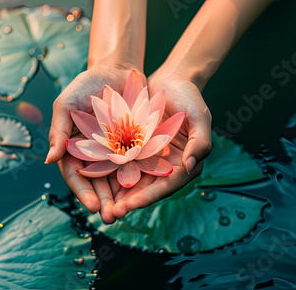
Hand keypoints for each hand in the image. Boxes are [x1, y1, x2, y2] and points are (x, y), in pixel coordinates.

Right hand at [46, 65, 145, 223]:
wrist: (117, 70)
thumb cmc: (86, 85)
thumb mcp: (66, 103)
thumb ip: (58, 130)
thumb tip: (50, 160)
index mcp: (73, 147)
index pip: (75, 175)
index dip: (82, 191)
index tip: (91, 206)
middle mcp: (93, 154)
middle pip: (97, 183)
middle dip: (103, 201)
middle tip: (110, 218)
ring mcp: (114, 152)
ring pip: (117, 180)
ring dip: (120, 197)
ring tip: (127, 212)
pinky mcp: (134, 146)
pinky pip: (137, 165)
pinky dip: (139, 179)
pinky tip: (145, 192)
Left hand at [112, 71, 211, 217]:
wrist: (170, 80)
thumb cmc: (189, 96)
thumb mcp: (199, 116)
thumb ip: (200, 142)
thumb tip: (190, 167)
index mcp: (186, 163)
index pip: (167, 185)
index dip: (149, 196)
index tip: (131, 204)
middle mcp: (167, 165)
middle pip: (148, 188)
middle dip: (130, 202)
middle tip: (111, 213)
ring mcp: (151, 158)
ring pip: (134, 181)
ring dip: (119, 194)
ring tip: (102, 206)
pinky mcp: (136, 150)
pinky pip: (123, 164)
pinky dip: (112, 174)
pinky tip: (95, 182)